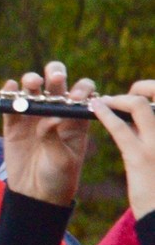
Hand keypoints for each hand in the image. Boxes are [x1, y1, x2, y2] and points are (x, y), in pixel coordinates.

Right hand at [1, 62, 96, 206]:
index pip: (82, 93)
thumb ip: (55, 138)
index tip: (74, 97)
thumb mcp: (62, 160)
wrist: (35, 194)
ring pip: (33, 89)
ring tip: (31, 83)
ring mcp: (33, 117)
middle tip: (54, 78)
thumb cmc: (59, 177)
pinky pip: (10, 105)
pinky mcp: (13, 125)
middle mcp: (55, 112)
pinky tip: (9, 87)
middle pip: (56, 83)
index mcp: (75, 118)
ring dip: (32, 81)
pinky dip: (8, 93)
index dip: (80, 89)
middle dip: (56, 74)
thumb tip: (48, 119)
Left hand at [86, 82, 154, 218]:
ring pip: (138, 105)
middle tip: (122, 96)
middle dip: (142, 88)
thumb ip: (152, 133)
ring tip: (105, 101)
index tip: (139, 95)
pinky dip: (106, 114)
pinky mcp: (140, 156)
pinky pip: (120, 128)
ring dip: (119, 99)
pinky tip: (95, 108)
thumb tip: (137, 116)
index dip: (154, 90)